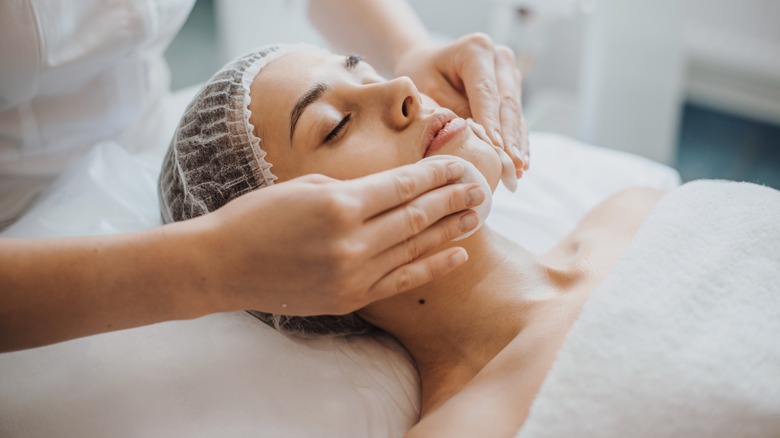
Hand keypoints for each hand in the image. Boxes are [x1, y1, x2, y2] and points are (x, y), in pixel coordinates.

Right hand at [196, 159, 483, 315]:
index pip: (403, 185)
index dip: (436, 172)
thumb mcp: (305, 185)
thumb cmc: (257, 217)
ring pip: (415, 247)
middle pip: (417, 215)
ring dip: (450, 230)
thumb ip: (353, 189)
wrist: (222, 266)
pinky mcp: (350, 299)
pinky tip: (457, 255)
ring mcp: (353, 275)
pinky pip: (401, 281)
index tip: (460, 161)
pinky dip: (431, 267)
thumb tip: (394, 188)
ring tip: (477, 215)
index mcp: (340, 205)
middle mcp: (353, 242)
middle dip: (452, 198)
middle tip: (479, 186)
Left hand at [395, 33, 528, 176]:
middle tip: (512, 164)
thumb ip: (452, 110)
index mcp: (476, 49)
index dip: (492, 121)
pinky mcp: (513, 90)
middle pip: (507, 103)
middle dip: (510, 137)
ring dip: (517, 143)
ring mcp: (509, 74)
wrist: (428, 64)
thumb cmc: (423, 75)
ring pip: (516, 113)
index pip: (486, 91)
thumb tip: (475, 137)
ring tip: (519, 169)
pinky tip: (521, 163)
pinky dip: (518, 141)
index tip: (496, 147)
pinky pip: (517, 119)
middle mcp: (499, 58)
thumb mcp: (428, 90)